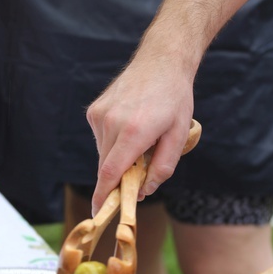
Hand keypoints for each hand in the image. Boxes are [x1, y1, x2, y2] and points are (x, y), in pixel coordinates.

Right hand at [86, 52, 194, 215]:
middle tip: (139, 174)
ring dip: (118, 156)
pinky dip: (113, 141)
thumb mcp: (178, 135)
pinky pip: (101, 137)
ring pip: (104, 152)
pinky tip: (131, 125)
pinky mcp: (95, 110)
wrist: (161, 61)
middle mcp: (112, 123)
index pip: (110, 173)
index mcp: (134, 132)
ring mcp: (100, 115)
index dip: (103, 195)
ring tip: (141, 138)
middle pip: (107, 166)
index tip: (97, 212)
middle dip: (118, 178)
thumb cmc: (175, 98)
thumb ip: (162, 167)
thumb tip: (144, 190)